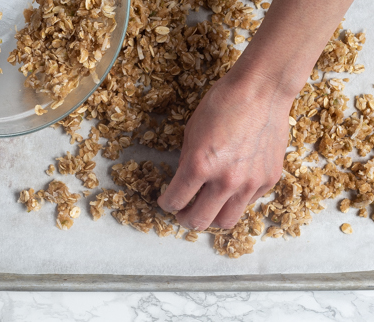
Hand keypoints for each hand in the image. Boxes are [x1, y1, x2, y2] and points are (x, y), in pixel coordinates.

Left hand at [158, 71, 293, 229]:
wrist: (262, 90)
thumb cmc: (222, 104)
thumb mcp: (192, 131)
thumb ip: (187, 162)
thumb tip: (184, 183)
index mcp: (200, 166)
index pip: (175, 201)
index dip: (166, 204)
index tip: (167, 202)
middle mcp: (225, 181)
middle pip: (200, 221)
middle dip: (186, 220)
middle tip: (184, 214)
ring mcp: (250, 183)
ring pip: (226, 221)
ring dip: (212, 219)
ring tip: (208, 208)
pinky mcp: (269, 180)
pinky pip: (247, 203)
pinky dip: (235, 201)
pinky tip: (231, 188)